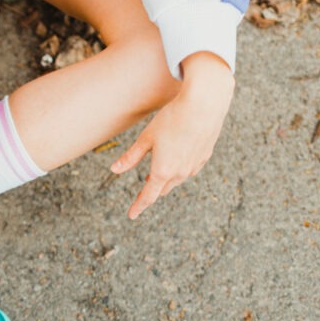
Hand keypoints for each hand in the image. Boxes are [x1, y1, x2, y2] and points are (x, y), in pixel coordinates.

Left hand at [111, 52, 234, 219]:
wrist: (205, 105)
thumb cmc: (172, 119)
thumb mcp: (146, 138)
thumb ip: (131, 157)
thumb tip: (114, 170)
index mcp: (162, 171)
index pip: (148, 196)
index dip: (139, 206)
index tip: (132, 215)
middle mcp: (180, 173)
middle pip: (162, 189)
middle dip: (151, 193)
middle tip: (142, 196)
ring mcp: (194, 166)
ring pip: (176, 180)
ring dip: (165, 181)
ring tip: (154, 179)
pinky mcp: (205, 156)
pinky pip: (189, 170)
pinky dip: (179, 171)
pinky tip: (176, 164)